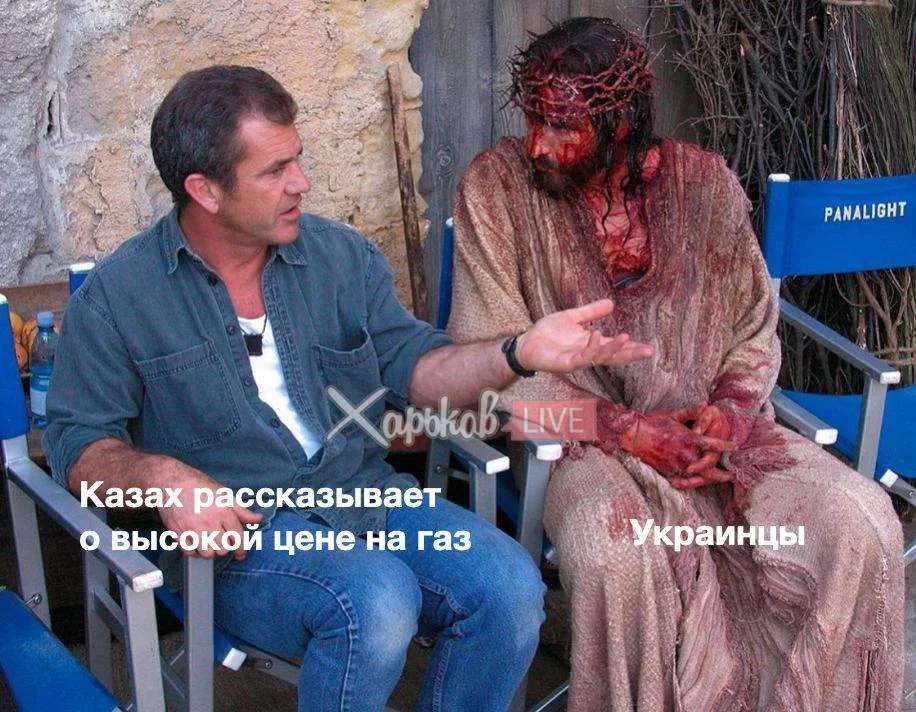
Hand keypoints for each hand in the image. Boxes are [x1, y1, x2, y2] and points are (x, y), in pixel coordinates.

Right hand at [154, 458, 262, 559]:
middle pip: (223, 549)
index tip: (240, 553)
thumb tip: (257, 519)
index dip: (241, 549)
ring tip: (208, 542)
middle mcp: (209, 521)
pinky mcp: (179, 534)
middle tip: (221, 542)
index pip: (238, 538)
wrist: (172, 483)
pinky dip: (194, 552)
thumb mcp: (224, 495)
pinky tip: (195, 543)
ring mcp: (193, 529)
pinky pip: (190, 553)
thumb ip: (242, 511)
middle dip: (225, 548)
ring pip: (207, 554)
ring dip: (209, 551)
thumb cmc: (199, 487)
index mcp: (224, 511)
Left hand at [517, 299, 652, 373]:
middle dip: (631, 354)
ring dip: (613, 349)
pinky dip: (590, 348)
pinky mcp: (565, 364)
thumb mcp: (572, 317)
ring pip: (600, 357)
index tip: (648, 346)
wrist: (526, 342)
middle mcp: (587, 354)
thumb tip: (611, 303)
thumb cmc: (547, 332)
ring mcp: (577, 360)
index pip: (615, 346)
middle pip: (613, 355)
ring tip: (627, 338)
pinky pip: (581, 357)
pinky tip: (597, 336)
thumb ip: (591, 312)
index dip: (631, 347)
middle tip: (649, 351)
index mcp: (591, 343)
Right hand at [620, 410, 734, 488]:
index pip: (712, 444)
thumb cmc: (653, 423)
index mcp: (688, 438)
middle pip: (708, 468)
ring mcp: (675, 464)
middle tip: (730, 475)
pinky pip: (682, 481)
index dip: (726, 446)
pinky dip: (690, 483)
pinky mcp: (666, 471)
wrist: (633, 435)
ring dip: (708, 480)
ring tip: (715, 481)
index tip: (735, 446)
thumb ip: (692, 412)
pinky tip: (696, 483)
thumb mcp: (673, 415)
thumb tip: (706, 403)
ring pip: (697, 477)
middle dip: (720, 474)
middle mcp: (684, 453)